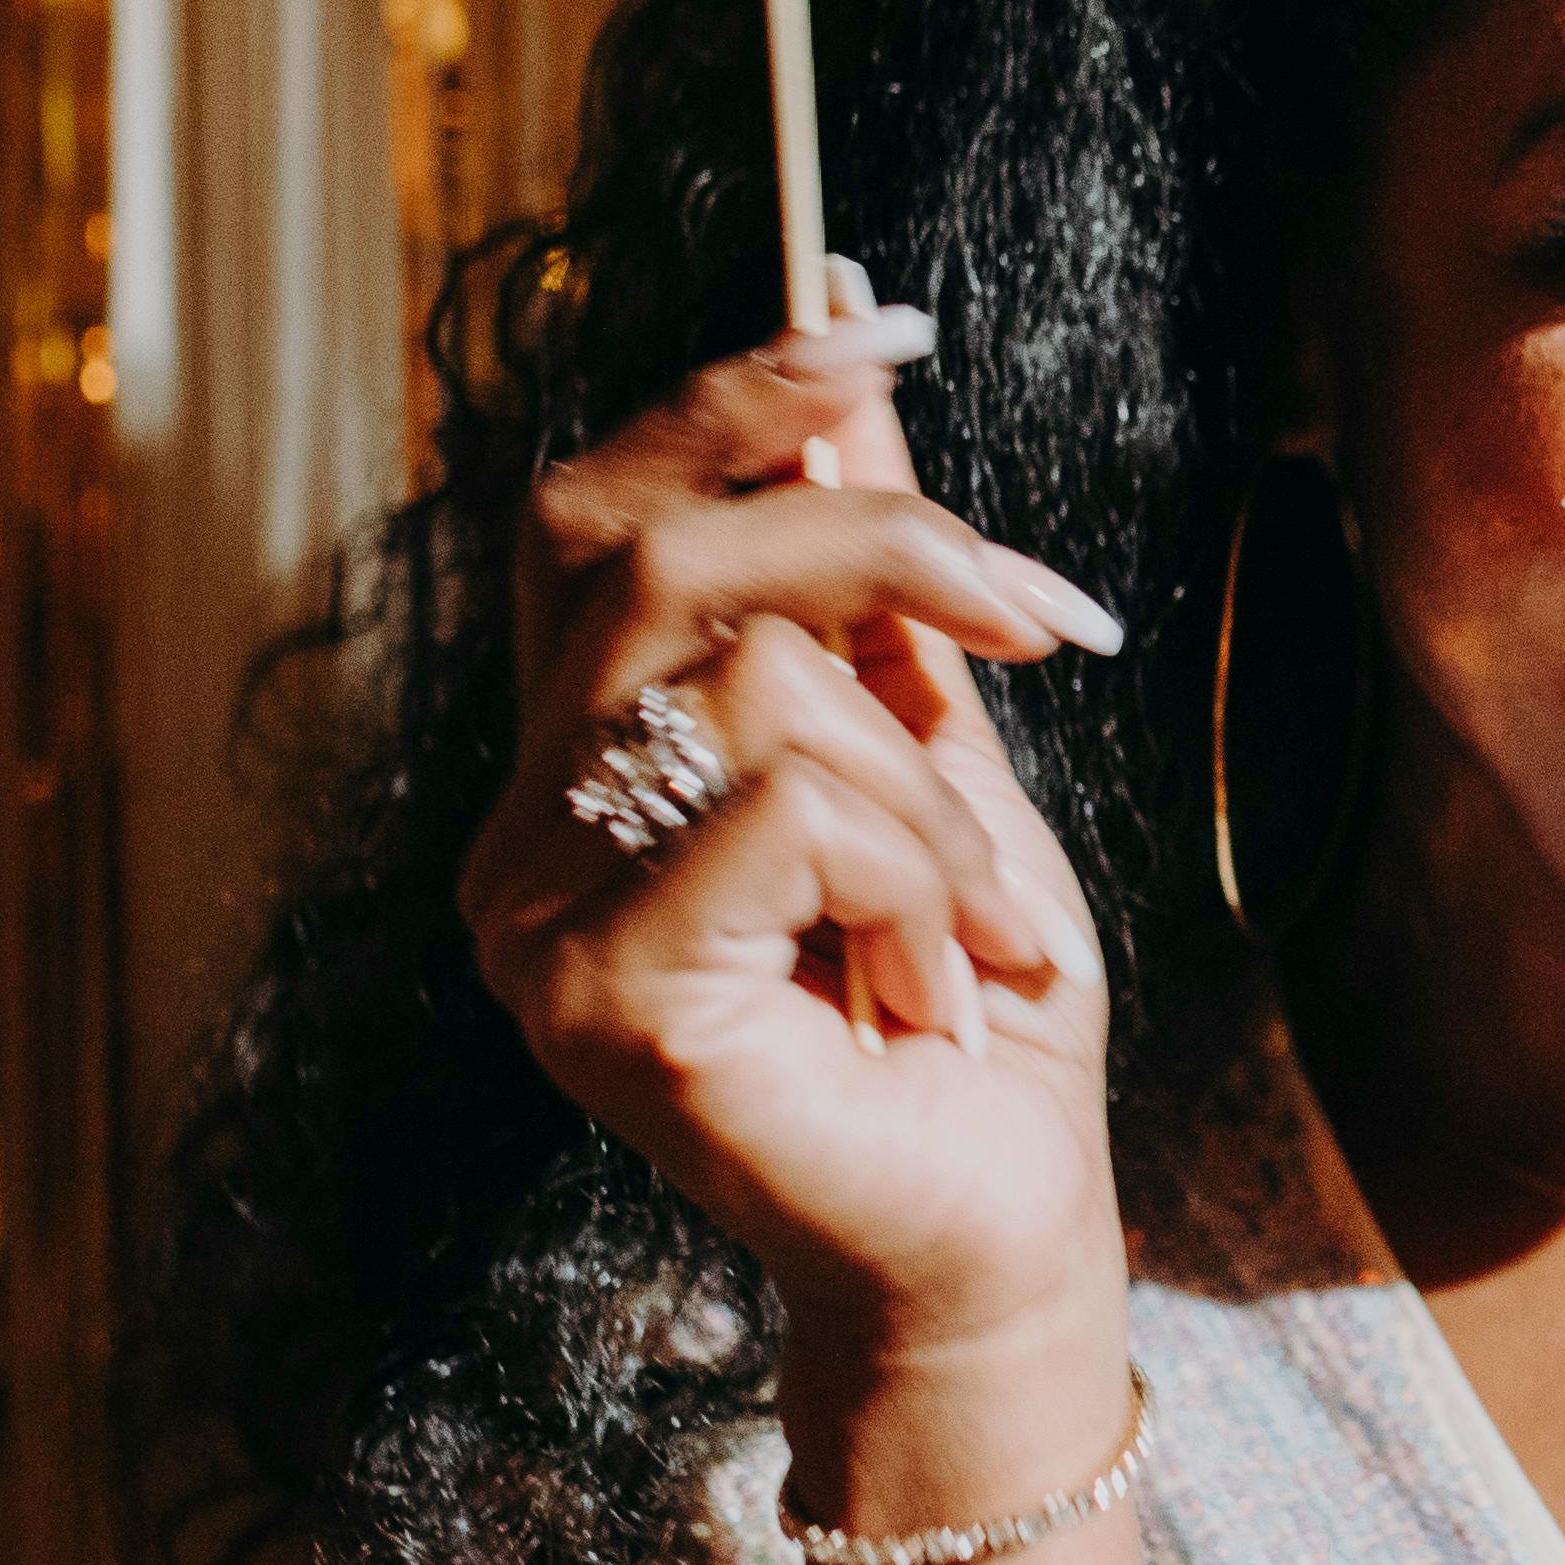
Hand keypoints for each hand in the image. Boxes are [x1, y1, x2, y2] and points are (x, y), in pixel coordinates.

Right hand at [458, 300, 1130, 1365]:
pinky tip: (936, 985)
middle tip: (1046, 621)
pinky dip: (910, 874)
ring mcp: (530, 921)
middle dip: (881, 547)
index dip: (722, 404)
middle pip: (647, 553)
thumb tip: (849, 339)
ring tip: (981, 923)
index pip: (588, 514)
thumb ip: (873, 580)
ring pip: (740, 680)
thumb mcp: (940, 752)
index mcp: (577, 766)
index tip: (878, 327)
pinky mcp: (589, 995)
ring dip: (928, 788)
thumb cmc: (969, 1014)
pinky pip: (779, 810)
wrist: (998, 1238)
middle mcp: (518, 834)